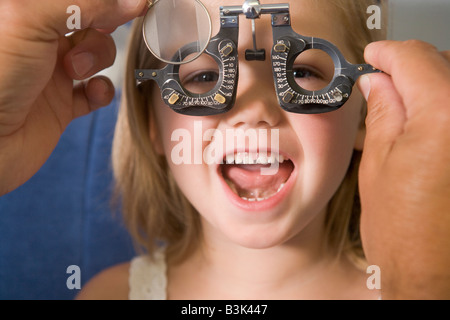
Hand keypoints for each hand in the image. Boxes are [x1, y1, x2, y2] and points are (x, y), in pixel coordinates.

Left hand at [0, 0, 145, 195]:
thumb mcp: (32, 22)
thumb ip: (83, 4)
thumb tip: (131, 2)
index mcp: (27, 14)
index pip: (77, 1)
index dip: (104, 2)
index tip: (131, 4)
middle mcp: (40, 41)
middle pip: (90, 24)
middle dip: (99, 29)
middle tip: (97, 32)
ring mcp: (52, 73)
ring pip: (96, 56)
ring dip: (98, 60)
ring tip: (77, 71)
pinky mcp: (61, 105)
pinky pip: (95, 93)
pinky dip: (102, 91)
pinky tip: (92, 92)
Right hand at [358, 40, 449, 298]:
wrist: (436, 277)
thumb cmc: (403, 234)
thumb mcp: (378, 164)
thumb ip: (382, 112)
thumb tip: (377, 82)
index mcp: (444, 117)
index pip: (414, 60)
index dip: (387, 54)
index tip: (373, 56)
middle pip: (443, 63)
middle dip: (408, 68)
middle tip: (381, 81)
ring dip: (430, 84)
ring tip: (402, 103)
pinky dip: (446, 105)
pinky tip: (427, 121)